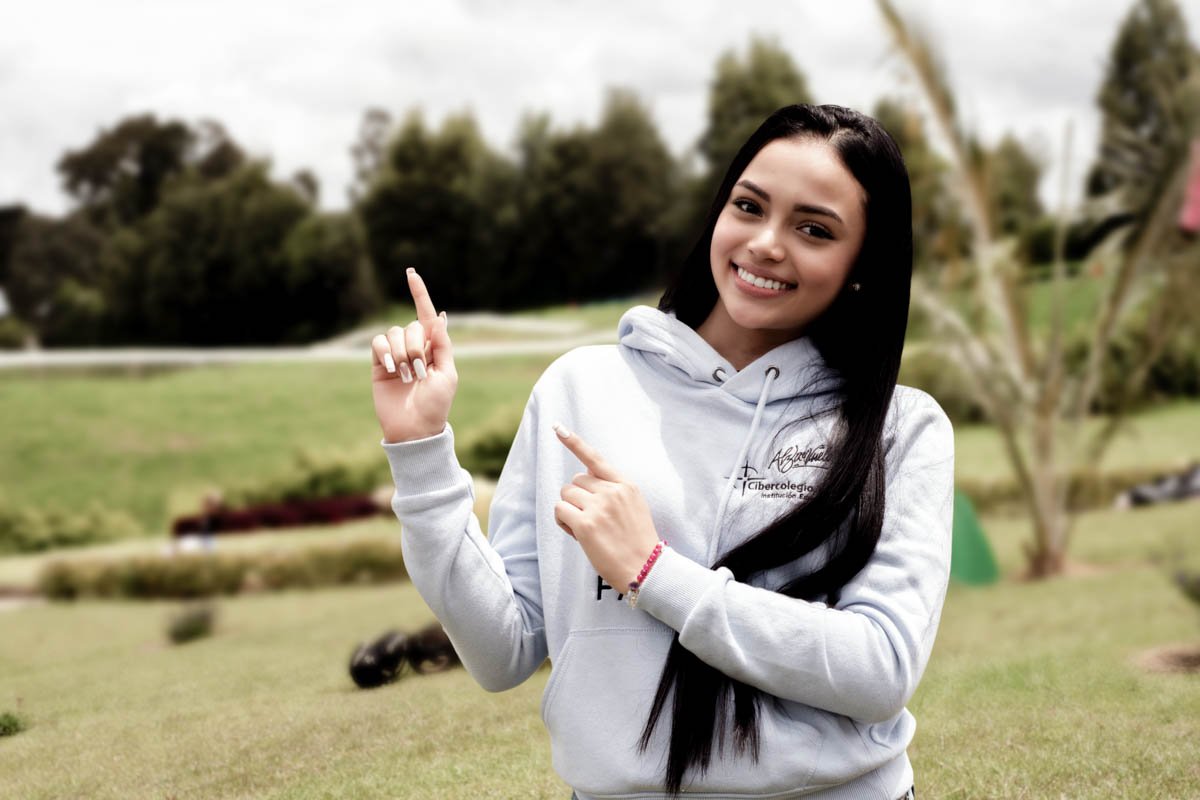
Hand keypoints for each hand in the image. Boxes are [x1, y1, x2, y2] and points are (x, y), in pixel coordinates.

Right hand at [371, 269, 457, 442]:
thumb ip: (442, 344)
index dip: (419, 293)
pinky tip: (392, 369)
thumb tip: (440, 315)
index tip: (411, 272)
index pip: (425, 314)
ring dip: (402, 353)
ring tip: (406, 376)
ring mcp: (395, 355)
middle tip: (420, 372)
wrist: (415, 427)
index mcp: (433, 347)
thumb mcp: (447, 373)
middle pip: (410, 326)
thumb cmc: (436, 403)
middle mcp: (413, 347)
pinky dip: (386, 353)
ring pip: (393, 334)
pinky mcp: (378, 363)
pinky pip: (378, 344)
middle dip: (416, 347)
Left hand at [553, 424, 660, 590]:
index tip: (557, 428)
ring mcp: (599, 507)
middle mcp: (613, 492)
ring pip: (565, 494)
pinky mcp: (585, 524)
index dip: (575, 442)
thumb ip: (613, 492)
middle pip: (575, 480)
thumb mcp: (634, 507)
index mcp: (626, 486)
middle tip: (590, 519)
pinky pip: (560, 511)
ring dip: (569, 509)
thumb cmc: (637, 542)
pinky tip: (576, 533)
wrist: (646, 569)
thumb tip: (582, 480)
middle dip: (577, 497)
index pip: (596, 459)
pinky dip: (562, 521)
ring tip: (585, 528)